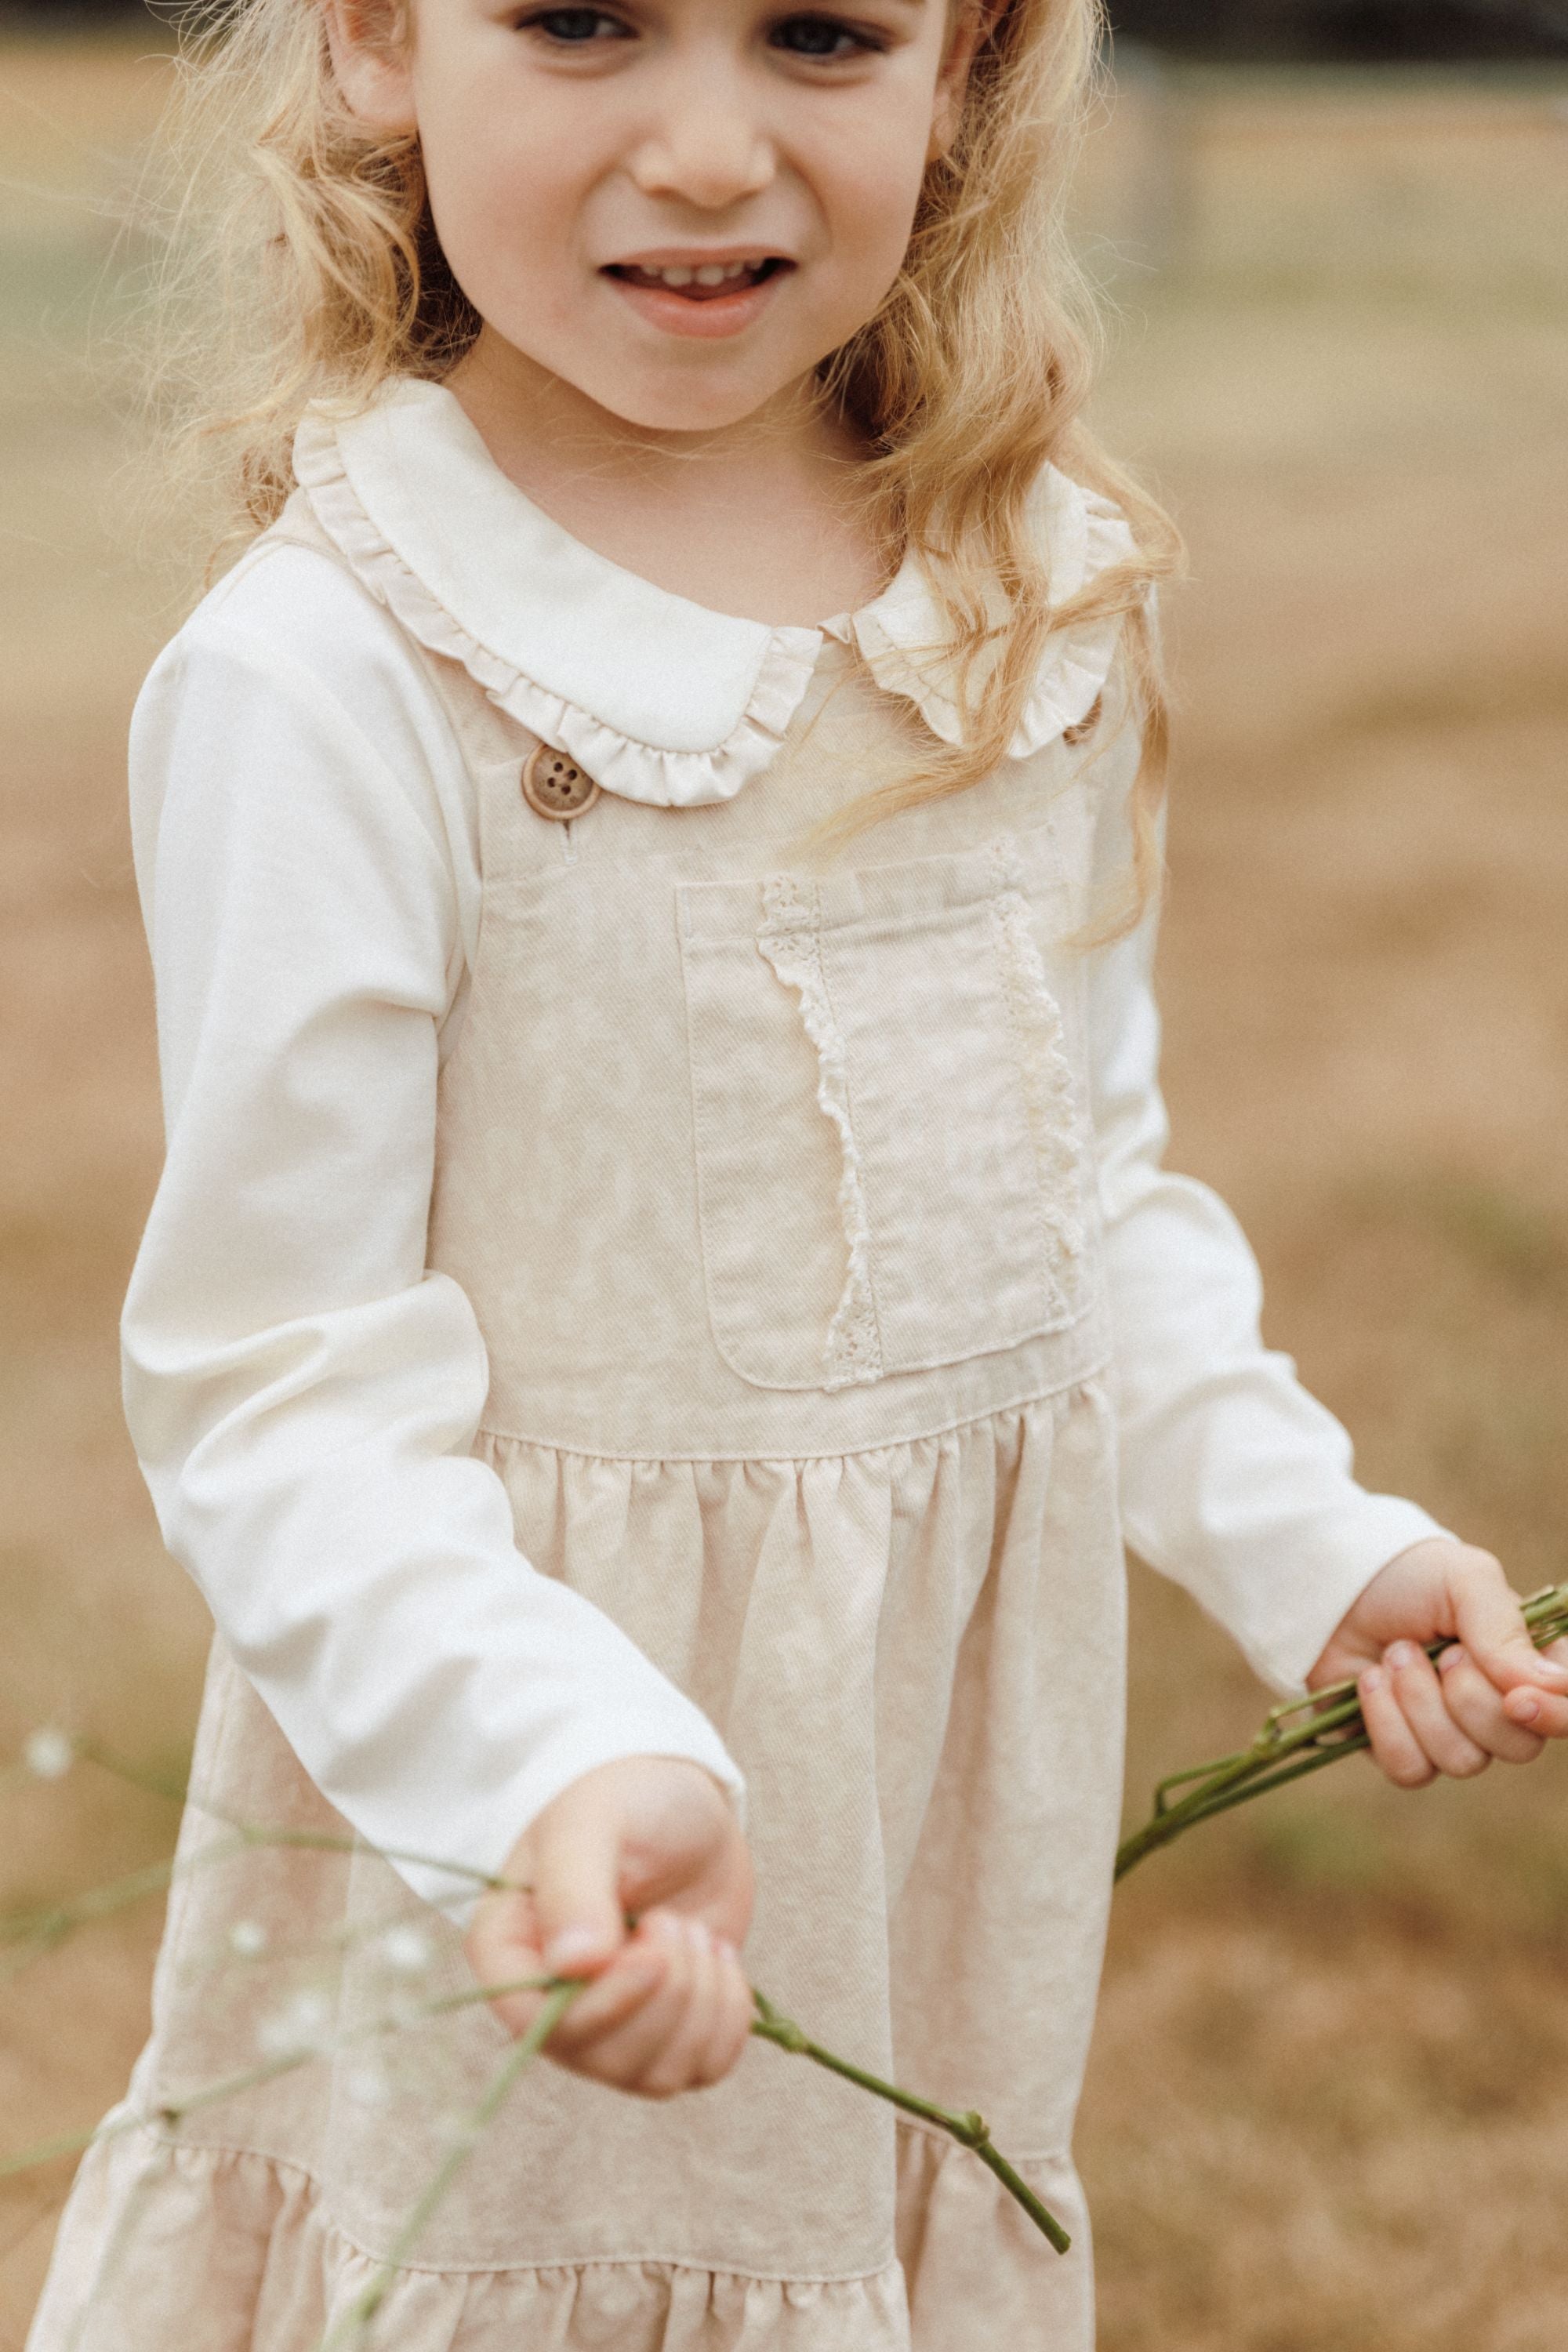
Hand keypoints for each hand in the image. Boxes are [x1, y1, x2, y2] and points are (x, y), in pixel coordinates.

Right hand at [463, 1755, 754, 2097]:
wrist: (679, 1800)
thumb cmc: (622, 1795)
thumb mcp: (593, 1822)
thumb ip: (575, 1886)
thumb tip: (574, 1964)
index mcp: (510, 1949)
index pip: (536, 2022)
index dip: (600, 2007)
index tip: (651, 1954)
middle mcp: (552, 1999)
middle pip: (603, 2058)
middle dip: (664, 1996)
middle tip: (675, 1922)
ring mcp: (614, 2020)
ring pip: (656, 2076)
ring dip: (699, 2004)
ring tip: (694, 1932)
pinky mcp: (670, 2026)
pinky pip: (703, 2068)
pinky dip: (729, 2019)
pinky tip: (721, 1959)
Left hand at [1307, 1538, 1567, 1787]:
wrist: (1332, 1588)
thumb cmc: (1409, 1578)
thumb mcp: (1464, 1580)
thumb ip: (1505, 1629)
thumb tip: (1551, 1686)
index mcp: (1528, 1665)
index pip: (1566, 1710)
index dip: (1552, 1714)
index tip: (1515, 1698)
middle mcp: (1498, 1708)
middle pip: (1519, 1747)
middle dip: (1471, 1698)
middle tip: (1442, 1652)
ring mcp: (1450, 1735)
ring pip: (1463, 1761)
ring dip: (1421, 1701)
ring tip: (1396, 1653)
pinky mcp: (1401, 1751)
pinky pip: (1412, 1770)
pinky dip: (1386, 1723)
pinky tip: (1371, 1680)